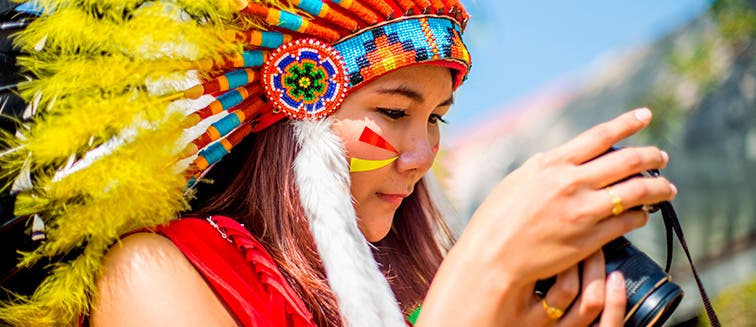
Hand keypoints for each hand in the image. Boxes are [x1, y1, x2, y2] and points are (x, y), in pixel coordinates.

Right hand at [419, 108, 668, 325]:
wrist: (493, 257)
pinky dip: (640, 215)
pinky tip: (643, 215)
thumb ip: (548, 167)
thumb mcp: (519, 180)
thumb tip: (571, 158)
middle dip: (651, 155)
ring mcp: (583, 210)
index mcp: (553, 164)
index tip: (645, 116)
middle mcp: (571, 183)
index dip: (627, 123)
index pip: (600, 136)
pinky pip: (628, 221)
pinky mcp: (591, 238)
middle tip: (661, 156)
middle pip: (627, 161)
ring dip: (658, 187)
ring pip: (637, 191)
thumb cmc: (498, 218)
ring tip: (668, 188)